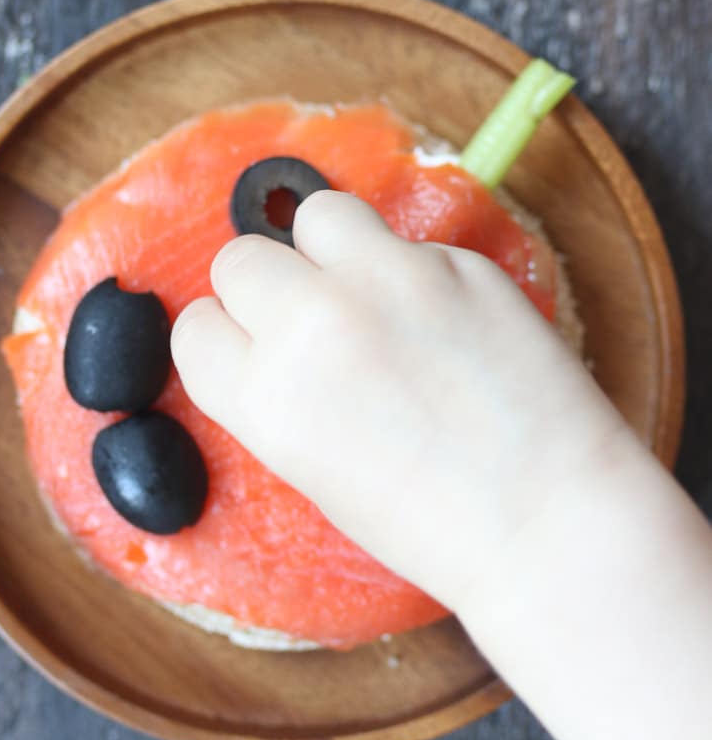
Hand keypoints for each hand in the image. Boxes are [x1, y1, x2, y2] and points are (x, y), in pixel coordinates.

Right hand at [172, 191, 622, 612]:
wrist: (545, 520)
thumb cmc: (432, 525)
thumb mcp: (317, 474)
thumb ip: (280, 396)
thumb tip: (272, 340)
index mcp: (266, 399)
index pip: (194, 328)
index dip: (228, 340)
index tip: (256, 349)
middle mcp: (315, 325)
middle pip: (241, 259)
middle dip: (269, 289)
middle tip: (313, 323)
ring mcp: (390, 281)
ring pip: (317, 214)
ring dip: (329, 248)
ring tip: (366, 292)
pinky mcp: (459, 262)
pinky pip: (405, 240)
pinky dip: (411, 270)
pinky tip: (445, 321)